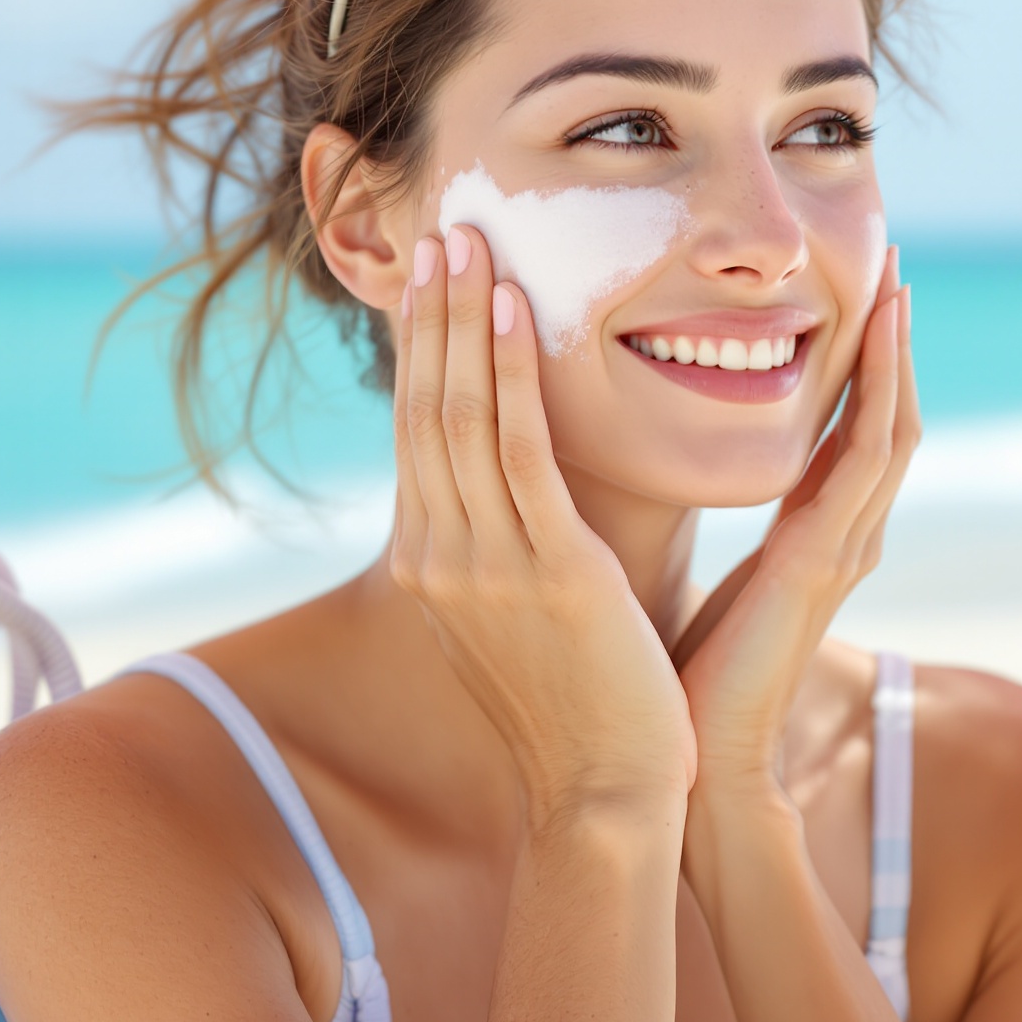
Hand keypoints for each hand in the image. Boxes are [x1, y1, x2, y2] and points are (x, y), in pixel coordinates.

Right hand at [390, 225, 696, 825]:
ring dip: (463, 321)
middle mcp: (443, 554)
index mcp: (433, 563)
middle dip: (431, 315)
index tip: (432, 277)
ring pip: (461, 415)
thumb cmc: (577, 704)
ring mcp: (486, 563)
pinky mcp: (544, 569)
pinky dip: (509, 376)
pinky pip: (518, 452)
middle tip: (440, 229)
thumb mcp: (515, 615)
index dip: (422, 348)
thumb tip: (503, 492)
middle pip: (425, 408)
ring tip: (469, 243)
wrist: (603, 792)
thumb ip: (500, 548)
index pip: (418, 431)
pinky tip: (512, 312)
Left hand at [669, 247, 916, 799]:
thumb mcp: (684, 569)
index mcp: (807, 535)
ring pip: (890, 421)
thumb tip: (644, 467)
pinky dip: (880, 385)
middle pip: (882, 411)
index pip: (845, 425)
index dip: (853, 359)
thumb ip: (687, 519)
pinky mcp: (826, 559)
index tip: (848, 290)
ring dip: (897, 347)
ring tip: (897, 277)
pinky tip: (878, 332)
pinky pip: (869, 452)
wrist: (684, 766)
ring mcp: (845, 546)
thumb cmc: (671, 677)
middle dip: (888, 339)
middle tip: (889, 259)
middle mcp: (841, 533)